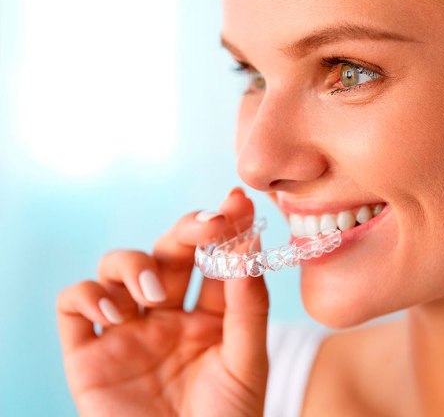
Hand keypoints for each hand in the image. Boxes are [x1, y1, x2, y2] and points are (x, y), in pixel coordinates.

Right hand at [57, 189, 268, 416]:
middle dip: (186, 230)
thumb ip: (247, 306)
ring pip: (117, 267)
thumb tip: (249, 246)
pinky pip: (73, 306)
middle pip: (168, 251)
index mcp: (208, 316)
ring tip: (156, 293)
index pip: (215, 259)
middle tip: (207, 226)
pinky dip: (88, 294)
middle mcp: (166, 316)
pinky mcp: (88, 354)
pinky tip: (117, 311)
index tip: (238, 202)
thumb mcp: (247, 362)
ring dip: (135, 264)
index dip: (226, 227)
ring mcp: (127, 332)